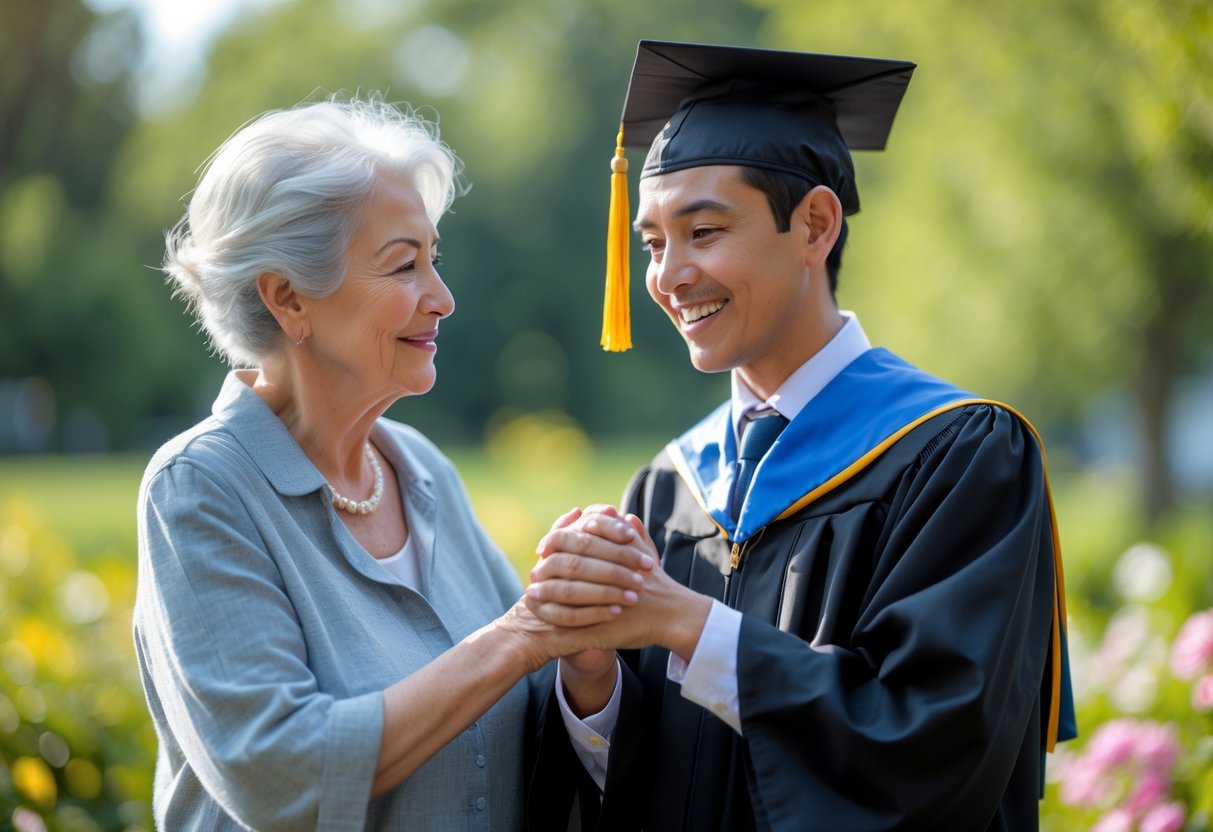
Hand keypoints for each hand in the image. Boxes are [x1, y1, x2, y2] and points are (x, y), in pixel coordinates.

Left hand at [527, 510, 710, 659]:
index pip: (579, 538)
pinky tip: (542, 615)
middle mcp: (611, 572)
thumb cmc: (658, 583)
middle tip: (534, 570)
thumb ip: (632, 533)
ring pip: (568, 592)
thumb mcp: (646, 554)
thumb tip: (625, 515)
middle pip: (570, 563)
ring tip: (530, 593)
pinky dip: (555, 617)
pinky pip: (574, 622)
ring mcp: (607, 600)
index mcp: (617, 551)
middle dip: (548, 566)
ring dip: (547, 592)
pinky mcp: (603, 625)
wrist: (675, 616)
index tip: (544, 545)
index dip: (558, 540)